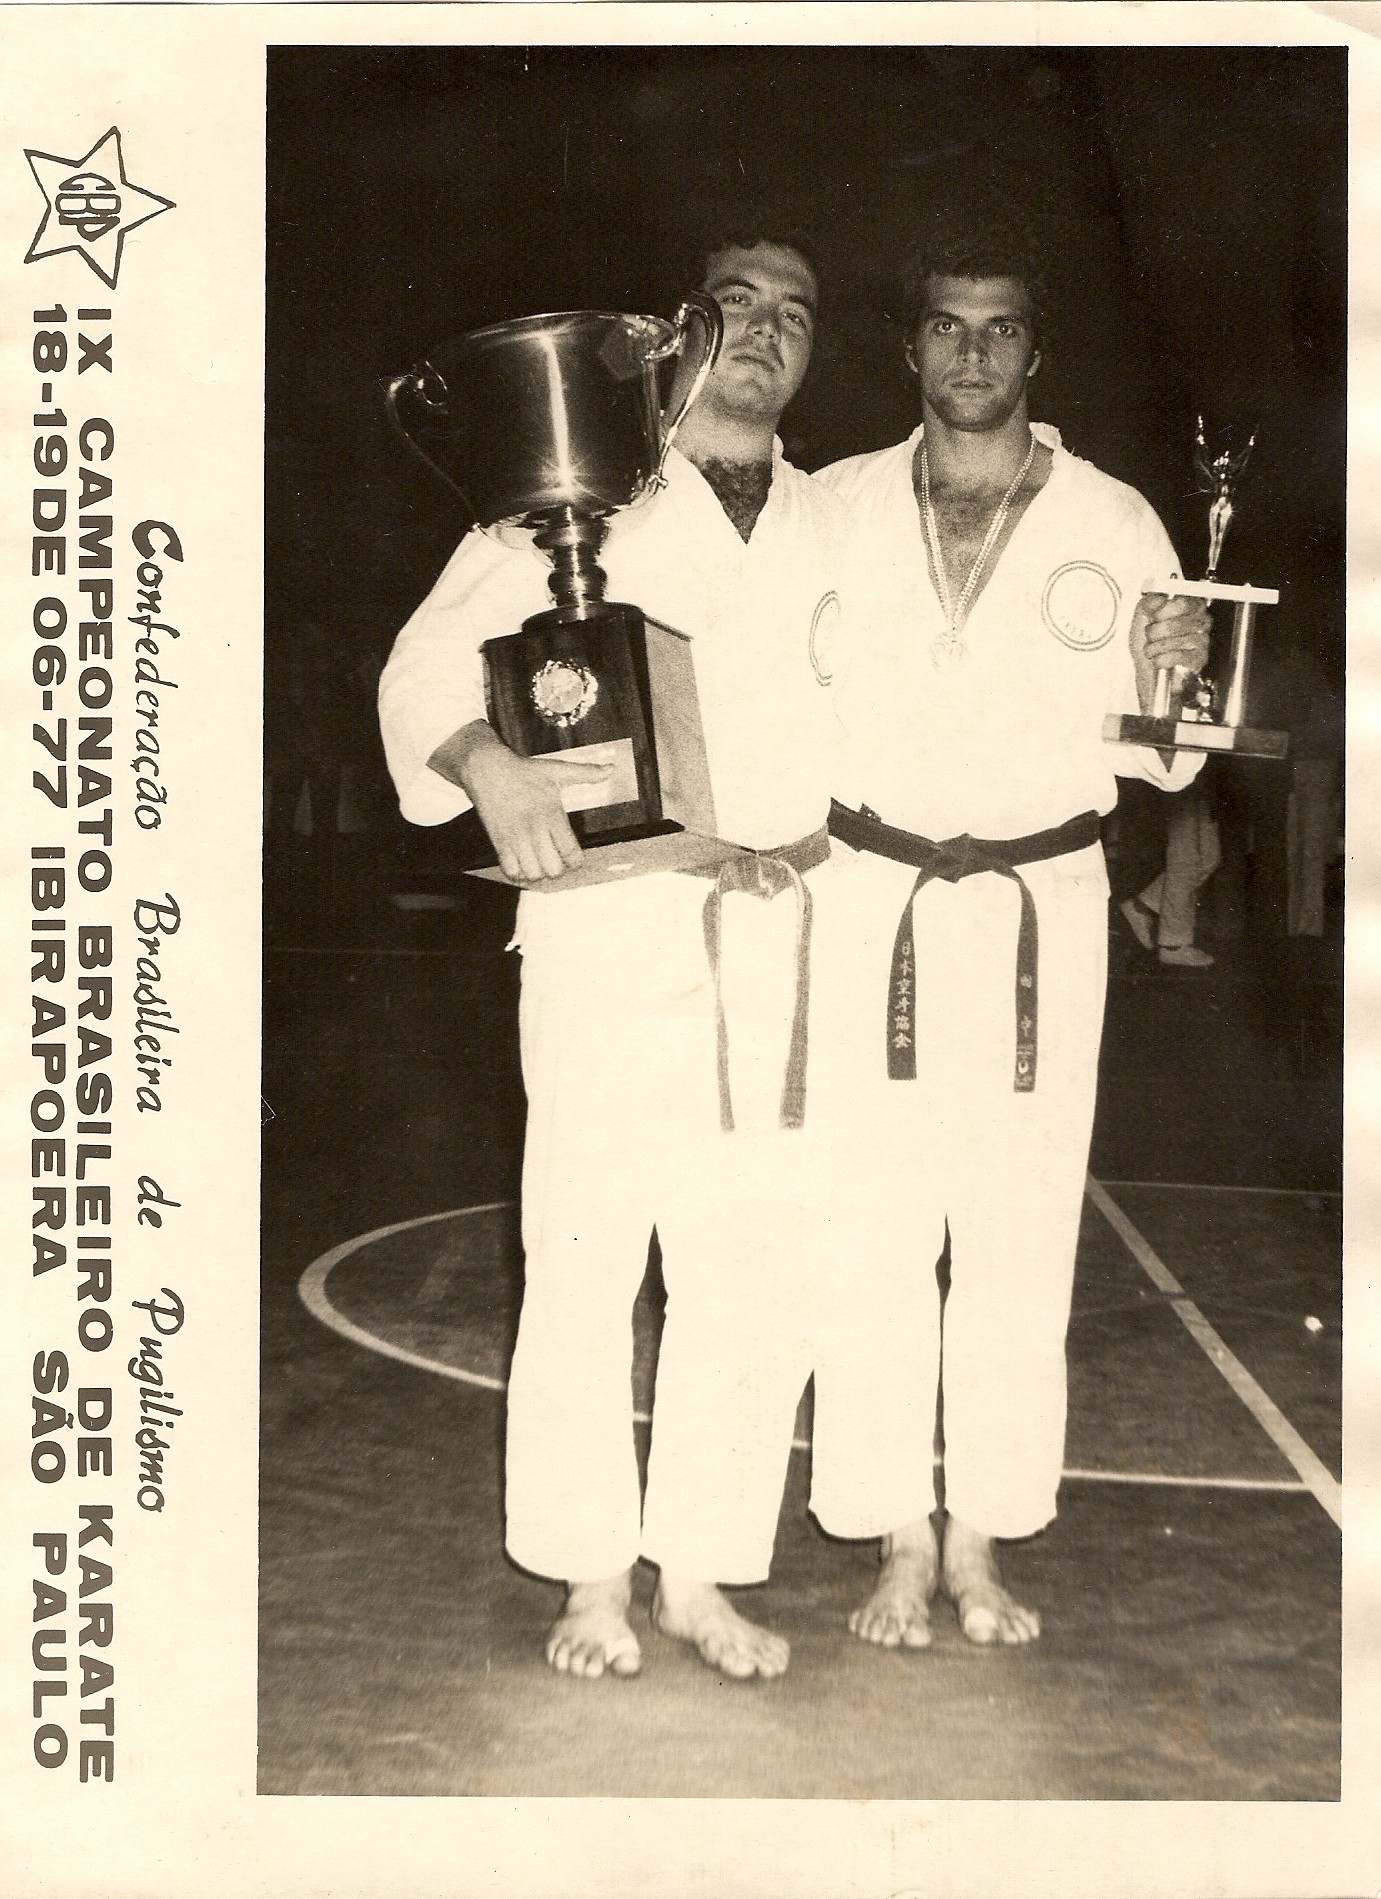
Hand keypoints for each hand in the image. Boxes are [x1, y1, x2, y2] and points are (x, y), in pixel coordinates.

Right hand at [464, 740, 612, 883]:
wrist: (487, 769)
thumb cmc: (524, 771)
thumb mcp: (557, 769)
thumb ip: (586, 773)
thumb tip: (611, 769)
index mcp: (552, 814)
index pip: (570, 852)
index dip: (575, 861)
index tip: (573, 858)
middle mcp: (534, 829)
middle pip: (553, 868)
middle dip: (558, 869)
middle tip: (556, 860)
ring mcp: (515, 837)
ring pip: (532, 873)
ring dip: (539, 872)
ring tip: (539, 863)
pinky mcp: (499, 841)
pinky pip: (510, 870)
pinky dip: (518, 872)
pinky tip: (522, 863)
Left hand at [1130, 590, 1212, 712]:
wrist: (1147, 671)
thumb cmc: (1148, 644)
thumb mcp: (1142, 618)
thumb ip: (1148, 603)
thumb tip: (1158, 598)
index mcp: (1190, 606)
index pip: (1182, 603)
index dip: (1163, 612)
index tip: (1154, 618)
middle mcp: (1200, 622)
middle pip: (1176, 623)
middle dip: (1155, 632)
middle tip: (1151, 637)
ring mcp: (1202, 641)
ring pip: (1175, 640)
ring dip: (1155, 648)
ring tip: (1152, 651)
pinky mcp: (1200, 659)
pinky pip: (1178, 656)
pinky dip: (1161, 660)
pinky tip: (1159, 660)